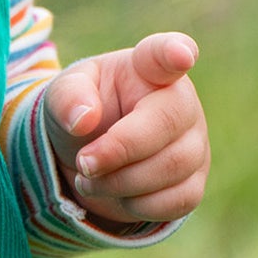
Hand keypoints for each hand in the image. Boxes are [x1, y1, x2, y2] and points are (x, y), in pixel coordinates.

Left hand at [42, 32, 208, 228]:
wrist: (90, 157)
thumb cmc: (82, 111)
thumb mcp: (62, 95)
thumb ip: (68, 97)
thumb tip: (83, 119)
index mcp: (146, 68)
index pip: (164, 54)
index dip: (175, 52)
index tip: (180, 55)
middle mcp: (180, 101)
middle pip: (164, 125)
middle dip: (117, 150)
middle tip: (84, 162)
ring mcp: (195, 143)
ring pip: (171, 168)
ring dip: (119, 182)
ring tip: (90, 177)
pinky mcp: (194, 182)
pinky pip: (177, 201)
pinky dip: (137, 204)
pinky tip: (118, 194)